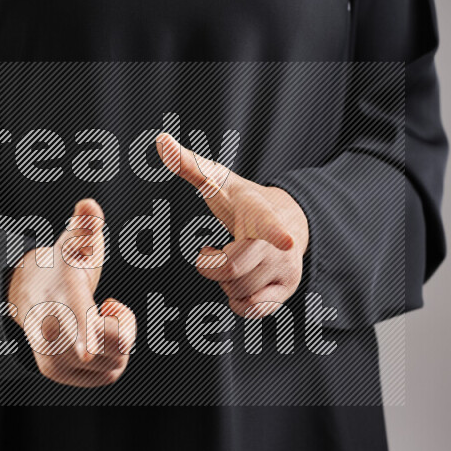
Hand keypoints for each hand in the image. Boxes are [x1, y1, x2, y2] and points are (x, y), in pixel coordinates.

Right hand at [8, 198, 135, 386]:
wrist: (27, 293)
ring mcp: (52, 359)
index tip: (84, 350)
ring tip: (97, 319)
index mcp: (61, 298)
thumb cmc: (62, 265)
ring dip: (117, 341)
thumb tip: (89, 205)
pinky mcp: (57, 374)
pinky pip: (110, 376)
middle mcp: (51, 333)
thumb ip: (84, 226)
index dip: (84, 334)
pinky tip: (94, 339)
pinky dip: (111, 359)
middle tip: (108, 305)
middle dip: (124, 324)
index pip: (75, 317)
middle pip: (119, 344)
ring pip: (117, 364)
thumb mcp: (74, 243)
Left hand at [156, 133, 308, 316]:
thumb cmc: (245, 202)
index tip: (286, 240)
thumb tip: (160, 141)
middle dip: (213, 266)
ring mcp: (287, 268)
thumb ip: (189, 164)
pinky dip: (239, 302)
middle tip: (214, 251)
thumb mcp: (219, 181)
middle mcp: (280, 244)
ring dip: (225, 282)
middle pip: (233, 270)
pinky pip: (253, 309)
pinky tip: (240, 283)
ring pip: (240, 291)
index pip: (269, 225)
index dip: (276, 234)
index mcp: (262, 215)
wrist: (290, 220)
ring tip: (233, 262)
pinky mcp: (288, 289)